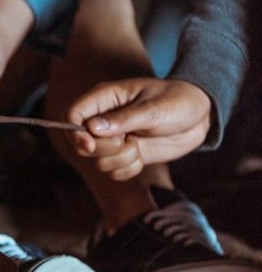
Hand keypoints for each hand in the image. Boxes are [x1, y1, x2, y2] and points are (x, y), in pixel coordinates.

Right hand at [67, 78, 211, 180]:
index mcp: (104, 99)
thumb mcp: (154, 109)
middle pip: (81, 144)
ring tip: (140, 145)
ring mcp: (114, 139)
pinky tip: (143, 155)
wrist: (201, 117)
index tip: (90, 143)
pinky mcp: (125, 155)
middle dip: (104, 149)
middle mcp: (103, 120)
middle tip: (127, 140)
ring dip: (121, 159)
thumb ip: (123, 119)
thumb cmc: (179, 102)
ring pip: (98, 161)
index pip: (71, 114)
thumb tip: (92, 128)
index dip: (74, 131)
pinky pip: (114, 172)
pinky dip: (129, 169)